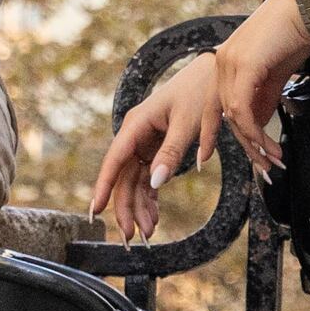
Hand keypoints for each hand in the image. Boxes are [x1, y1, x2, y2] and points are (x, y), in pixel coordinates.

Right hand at [89, 65, 221, 238]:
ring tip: (148, 232)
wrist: (213, 74)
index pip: (115, 160)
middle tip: (131, 236)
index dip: (104, 187)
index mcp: (136, 124)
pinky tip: (153, 217)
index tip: (96, 210)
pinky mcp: (156, 149)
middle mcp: (135, 135)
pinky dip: (151, 197)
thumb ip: (171, 152)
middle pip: (123, 177)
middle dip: (125, 207)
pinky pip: (148, 178)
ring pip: (135, 181)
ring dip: (139, 207)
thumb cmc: (199, 91)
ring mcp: (145, 143)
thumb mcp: (187, 122)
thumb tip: (156, 182)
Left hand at [209, 0, 309, 169]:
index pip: (213, 103)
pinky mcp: (244, 64)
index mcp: (227, 61)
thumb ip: (264, 98)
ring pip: (233, 115)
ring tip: (272, 159)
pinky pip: (242, 108)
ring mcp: (230, 62)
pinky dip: (253, 131)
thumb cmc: (296, 32)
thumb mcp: (276, 72)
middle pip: (222, 114)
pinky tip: (267, 143)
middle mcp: (222, 61)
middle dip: (242, 145)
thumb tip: (258, 124)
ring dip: (253, 143)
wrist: (309, 6)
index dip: (209, 132)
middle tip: (261, 167)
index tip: (206, 156)